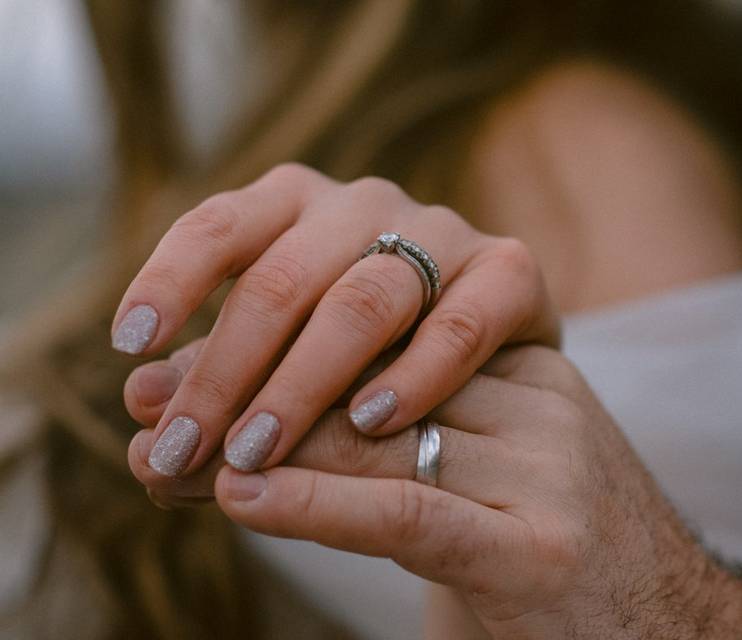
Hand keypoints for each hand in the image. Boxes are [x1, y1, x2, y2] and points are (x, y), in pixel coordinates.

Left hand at [113, 164, 557, 483]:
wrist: (488, 366)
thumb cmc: (365, 360)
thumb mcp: (283, 361)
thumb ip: (222, 378)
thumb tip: (138, 401)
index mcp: (298, 208)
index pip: (220, 226)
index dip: (170, 281)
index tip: (130, 347)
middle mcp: (365, 205)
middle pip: (283, 276)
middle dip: (225, 368)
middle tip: (183, 448)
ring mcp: (441, 232)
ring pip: (365, 298)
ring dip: (304, 381)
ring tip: (258, 450)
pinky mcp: (509, 271)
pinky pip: (461, 321)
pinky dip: (416, 374)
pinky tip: (373, 423)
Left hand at [212, 346, 741, 638]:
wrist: (674, 629)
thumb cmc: (554, 549)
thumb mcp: (484, 473)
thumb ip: (401, 437)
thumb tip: (267, 418)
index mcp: (526, 369)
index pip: (377, 349)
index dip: (268, 362)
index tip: (178, 378)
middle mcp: (538, 401)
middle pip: (363, 389)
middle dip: (246, 399)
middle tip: (151, 413)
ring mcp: (544, 471)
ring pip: (375, 446)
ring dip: (255, 455)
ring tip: (162, 459)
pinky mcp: (537, 547)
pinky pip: (410, 512)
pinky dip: (318, 508)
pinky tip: (243, 498)